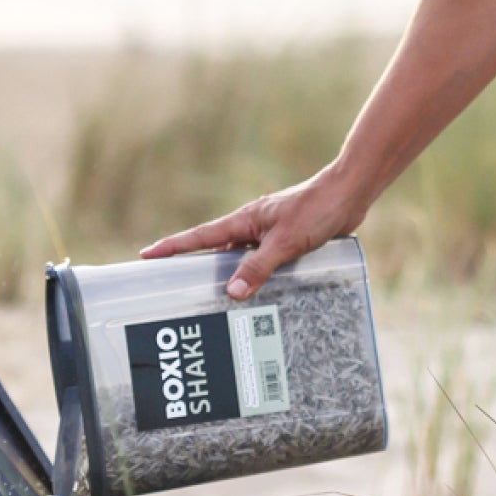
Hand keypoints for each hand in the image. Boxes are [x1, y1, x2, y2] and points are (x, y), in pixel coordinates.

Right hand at [139, 166, 364, 300]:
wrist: (349, 194)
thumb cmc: (317, 209)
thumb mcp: (285, 242)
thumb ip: (259, 267)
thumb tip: (232, 292)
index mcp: (244, 221)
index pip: (200, 237)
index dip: (172, 247)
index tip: (146, 255)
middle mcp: (252, 226)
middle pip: (217, 250)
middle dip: (197, 267)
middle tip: (175, 288)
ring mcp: (269, 233)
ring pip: (242, 258)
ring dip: (231, 275)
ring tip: (216, 301)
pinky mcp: (287, 240)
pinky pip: (263, 261)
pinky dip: (257, 275)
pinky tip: (259, 293)